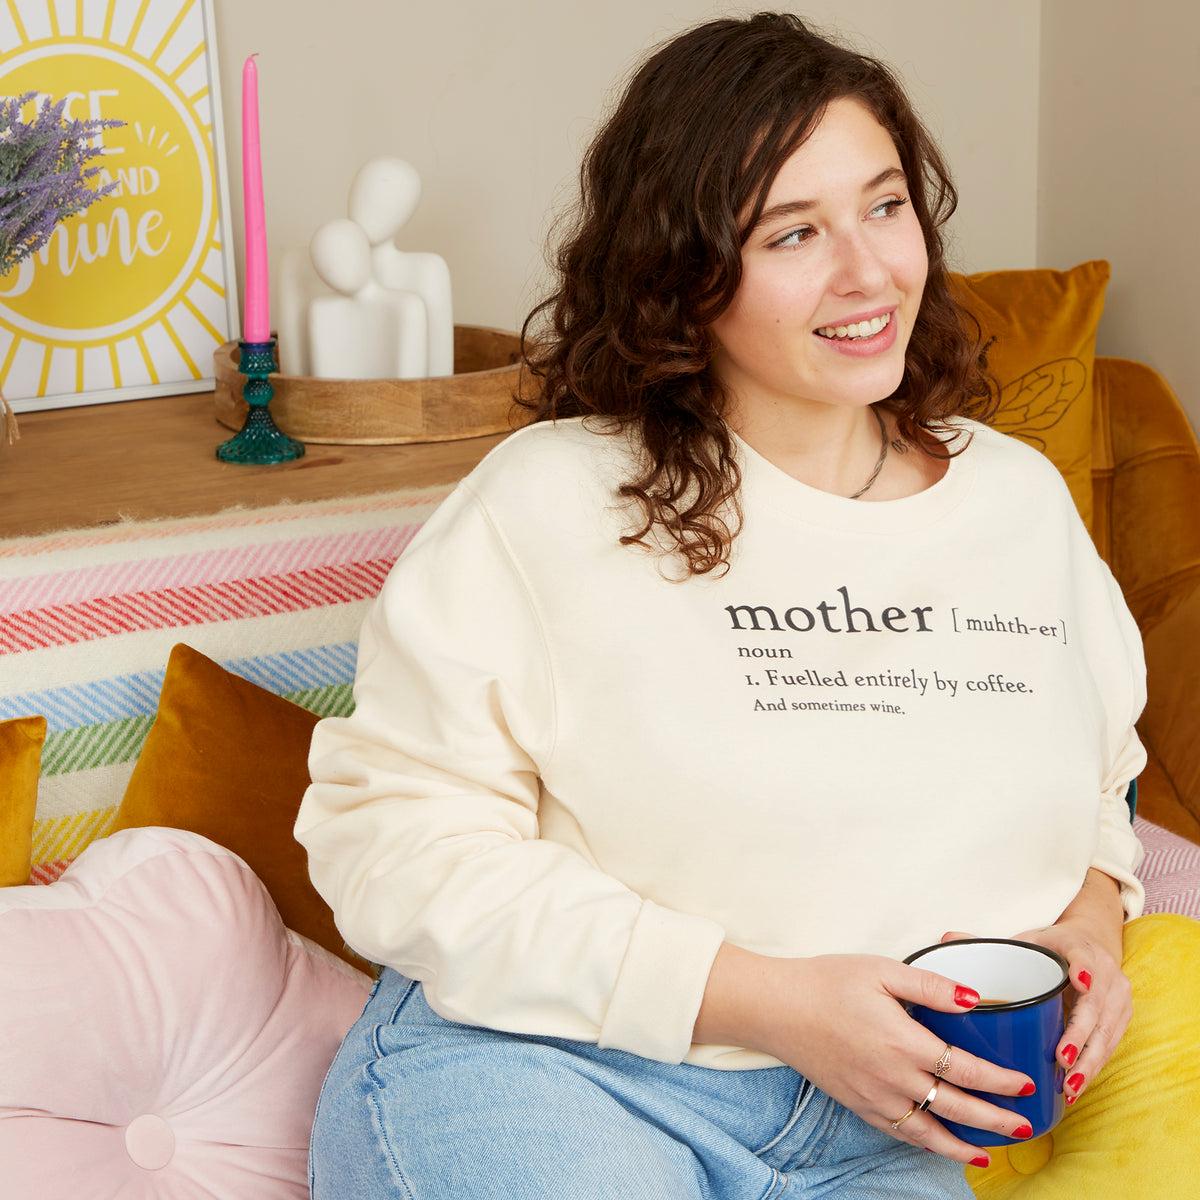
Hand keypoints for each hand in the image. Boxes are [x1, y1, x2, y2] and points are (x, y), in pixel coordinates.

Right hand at [694, 944, 1035, 1165]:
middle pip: (955, 1107)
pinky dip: (927, 1143)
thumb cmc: (827, 982)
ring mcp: (874, 1097)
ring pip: (929, 1131)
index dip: (1000, 1080)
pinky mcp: (858, 1104)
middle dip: (995, 1120)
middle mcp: (892, 1077)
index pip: (965, 1068)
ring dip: (964, 1144)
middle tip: (1026, 1126)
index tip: (1025, 1083)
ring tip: (991, 1150)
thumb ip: (931, 984)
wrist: (777, 1008)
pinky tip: (942, 1145)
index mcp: (902, 1041)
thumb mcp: (881, 970)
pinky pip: (900, 1132)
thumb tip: (976, 998)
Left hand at [943, 866, 1130, 1108]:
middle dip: (1080, 1035)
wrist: (1090, 947)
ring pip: (1106, 1033)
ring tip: (1067, 1085)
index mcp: (1078, 947)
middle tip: (1061, 1059)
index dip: (1084, 968)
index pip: (1084, 955)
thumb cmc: (1050, 947)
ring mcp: (1117, 998)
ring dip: (1088, 1062)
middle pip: (1096, 1006)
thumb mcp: (1024, 941)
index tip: (1079, 981)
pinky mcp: (1122, 1020)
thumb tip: (945, 939)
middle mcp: (1106, 972)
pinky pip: (1109, 1048)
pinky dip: (1092, 1068)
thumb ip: (988, 943)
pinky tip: (1073, 1088)